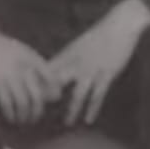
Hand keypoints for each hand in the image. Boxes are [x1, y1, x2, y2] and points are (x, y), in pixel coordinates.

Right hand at [0, 30, 57, 125]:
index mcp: (32, 59)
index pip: (50, 78)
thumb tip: (46, 83)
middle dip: (37, 111)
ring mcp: (10, 76)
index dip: (55, 91)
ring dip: (24, 116)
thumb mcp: (22, 50)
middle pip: (37, 96)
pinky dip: (10, 114)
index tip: (54, 99)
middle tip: (35, 118)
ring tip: (22, 120)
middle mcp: (24, 68)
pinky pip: (7, 104)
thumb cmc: (2, 47)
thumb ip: (34, 64)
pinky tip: (10, 118)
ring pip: (23, 104)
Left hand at [48, 1, 149, 126]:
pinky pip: (98, 95)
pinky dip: (93, 109)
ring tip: (67, 124)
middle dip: (49, 99)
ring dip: (72, 110)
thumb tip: (56, 70)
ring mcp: (91, 70)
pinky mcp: (106, 74)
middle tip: (42, 115)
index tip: (28, 97)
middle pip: (58, 84)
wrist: (121, 24)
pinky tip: (89, 120)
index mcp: (68, 53)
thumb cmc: (101, 33)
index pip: (47, 71)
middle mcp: (76, 63)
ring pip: (77, 94)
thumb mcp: (80, 44)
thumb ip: (68, 58)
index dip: (36, 84)